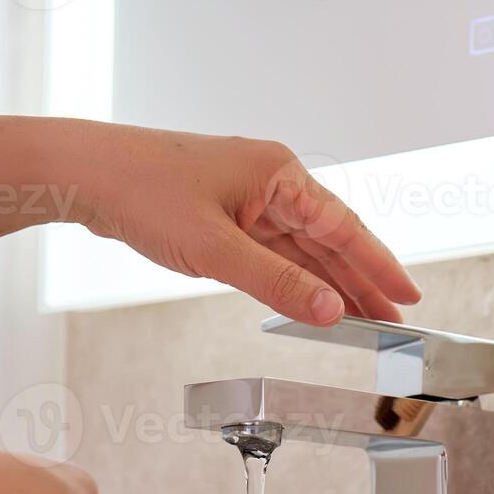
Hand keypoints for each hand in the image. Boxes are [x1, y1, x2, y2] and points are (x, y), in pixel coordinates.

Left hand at [0, 116, 422, 325]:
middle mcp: (269, 180)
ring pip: (301, 248)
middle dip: (361, 281)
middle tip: (392, 319)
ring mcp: (246, 198)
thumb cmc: (143, 192)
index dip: (379, 266)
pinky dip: (292, 278)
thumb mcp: (217, 250)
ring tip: (361, 318)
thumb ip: (277, 284)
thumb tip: (328, 311)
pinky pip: (272, 250)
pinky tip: (310, 300)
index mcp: (279, 173)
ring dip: (328, 283)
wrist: (84, 176)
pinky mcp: (223, 215)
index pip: (344, 227)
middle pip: (329, 239)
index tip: (408, 295)